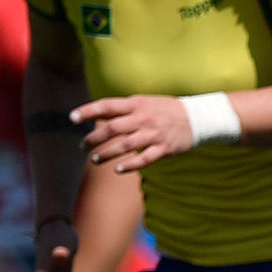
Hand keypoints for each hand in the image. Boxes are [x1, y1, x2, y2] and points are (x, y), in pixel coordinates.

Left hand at [77, 95, 195, 172]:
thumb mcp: (146, 102)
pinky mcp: (164, 148)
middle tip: (83, 146)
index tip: (72, 118)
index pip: (107, 106)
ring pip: (125, 145)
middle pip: (112, 128)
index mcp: (137, 104)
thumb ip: (125, 108)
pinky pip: (144, 159)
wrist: (199, 118)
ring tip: (95, 159)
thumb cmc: (167, 110)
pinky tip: (118, 169)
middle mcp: (144, 118)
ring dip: (107, 153)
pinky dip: (130, 165)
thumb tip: (99, 115)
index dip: (88, 111)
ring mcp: (154, 134)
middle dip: (94, 138)